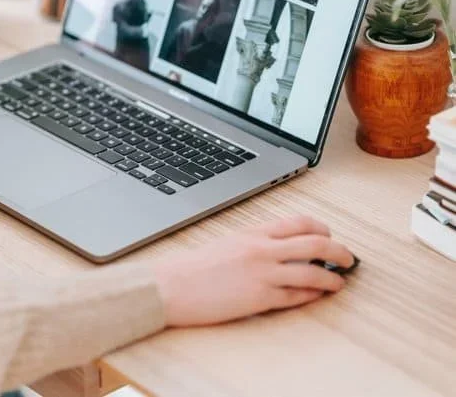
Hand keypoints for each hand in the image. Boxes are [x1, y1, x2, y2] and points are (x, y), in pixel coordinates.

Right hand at [153, 216, 353, 326]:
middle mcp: (263, 249)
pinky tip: (320, 294)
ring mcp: (263, 274)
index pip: (299, 223)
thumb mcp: (230, 241)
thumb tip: (282, 246)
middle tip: (349, 257)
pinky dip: (313, 294)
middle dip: (338, 250)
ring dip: (332, 276)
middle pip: (314, 244)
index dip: (322, 228)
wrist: (173, 285)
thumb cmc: (196, 265)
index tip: (330, 235)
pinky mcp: (259, 298)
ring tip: (341, 280)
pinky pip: (296, 295)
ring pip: (311, 271)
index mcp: (255, 232)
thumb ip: (257, 241)